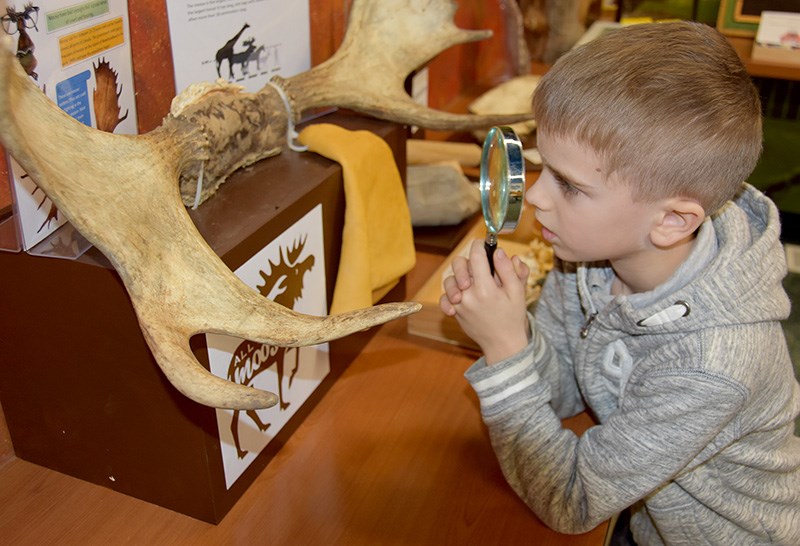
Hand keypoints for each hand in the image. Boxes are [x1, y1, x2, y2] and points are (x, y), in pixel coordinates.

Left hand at [439, 239, 529, 363]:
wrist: (503, 343)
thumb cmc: (512, 316)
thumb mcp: (517, 292)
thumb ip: (508, 270)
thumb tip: (498, 251)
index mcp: (486, 288)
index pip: (476, 256)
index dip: (480, 245)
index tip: (484, 244)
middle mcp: (469, 295)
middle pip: (458, 264)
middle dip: (468, 260)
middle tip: (479, 267)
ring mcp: (460, 305)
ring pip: (449, 280)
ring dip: (458, 277)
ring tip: (470, 283)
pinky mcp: (455, 312)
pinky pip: (444, 299)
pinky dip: (449, 295)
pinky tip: (458, 298)